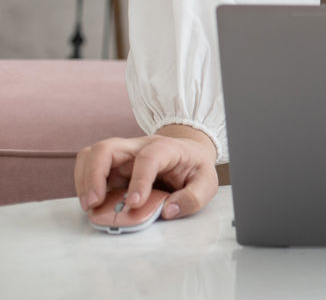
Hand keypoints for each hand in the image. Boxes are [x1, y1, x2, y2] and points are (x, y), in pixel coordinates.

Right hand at [74, 126, 218, 220]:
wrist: (188, 154)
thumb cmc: (194, 168)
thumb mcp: (207, 182)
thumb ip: (193, 197)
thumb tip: (169, 210)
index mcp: (166, 148)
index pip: (148, 157)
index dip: (139, 179)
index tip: (135, 202)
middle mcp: (139, 147)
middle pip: (107, 148)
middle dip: (94, 175)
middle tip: (94, 203)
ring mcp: (122, 155)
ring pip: (91, 155)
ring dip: (84, 180)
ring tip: (90, 206)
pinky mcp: (112, 167)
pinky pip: (89, 168)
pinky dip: (84, 185)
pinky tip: (92, 203)